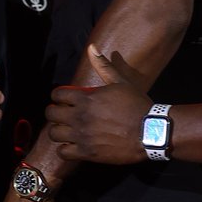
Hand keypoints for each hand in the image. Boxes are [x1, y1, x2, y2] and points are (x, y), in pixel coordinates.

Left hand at [45, 45, 150, 164]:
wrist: (150, 131)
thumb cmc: (136, 105)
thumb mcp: (121, 82)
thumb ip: (103, 66)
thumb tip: (92, 47)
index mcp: (86, 98)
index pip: (57, 94)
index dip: (58, 96)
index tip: (64, 99)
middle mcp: (80, 116)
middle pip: (51, 114)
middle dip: (54, 112)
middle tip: (62, 115)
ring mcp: (82, 136)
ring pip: (54, 134)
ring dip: (58, 131)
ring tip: (66, 131)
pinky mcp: (87, 153)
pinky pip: (63, 153)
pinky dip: (65, 150)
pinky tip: (72, 146)